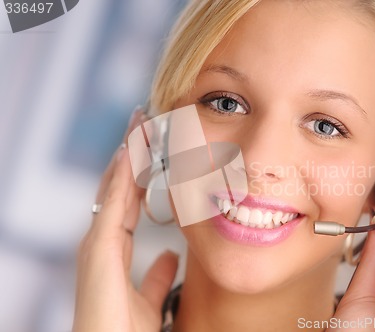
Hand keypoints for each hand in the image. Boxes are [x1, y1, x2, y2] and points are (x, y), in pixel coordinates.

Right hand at [73, 109, 178, 331]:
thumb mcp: (150, 296)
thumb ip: (157, 275)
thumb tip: (170, 256)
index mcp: (113, 249)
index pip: (128, 199)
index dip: (139, 171)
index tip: (151, 144)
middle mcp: (102, 241)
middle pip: (119, 185)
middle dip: (132, 153)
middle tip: (144, 119)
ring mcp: (96, 243)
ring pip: (114, 186)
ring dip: (128, 154)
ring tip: (140, 122)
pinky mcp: (97, 250)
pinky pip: (112, 203)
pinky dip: (121, 176)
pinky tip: (131, 153)